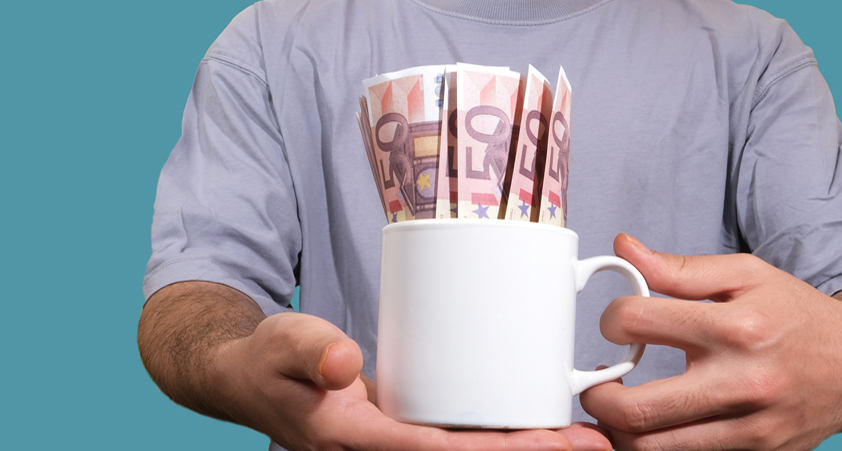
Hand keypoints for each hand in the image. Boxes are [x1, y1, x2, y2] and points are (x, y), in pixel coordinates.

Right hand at [212, 312, 612, 450]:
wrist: (252, 377)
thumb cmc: (267, 361)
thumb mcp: (282, 343)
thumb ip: (309, 351)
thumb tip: (343, 362)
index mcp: (353, 439)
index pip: (431, 450)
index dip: (490, 449)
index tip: (542, 443)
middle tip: (589, 443)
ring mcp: (396, 445)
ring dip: (525, 448)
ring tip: (586, 440)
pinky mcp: (405, 431)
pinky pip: (460, 440)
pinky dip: (502, 437)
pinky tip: (542, 427)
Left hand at [579, 235, 841, 450]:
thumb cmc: (797, 315)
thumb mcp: (746, 275)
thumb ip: (679, 268)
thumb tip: (623, 249)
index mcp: (735, 327)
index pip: (637, 325)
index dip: (611, 321)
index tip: (617, 325)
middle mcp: (741, 383)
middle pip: (634, 410)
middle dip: (595, 397)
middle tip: (595, 382)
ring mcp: (749, 429)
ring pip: (653, 450)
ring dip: (619, 430)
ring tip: (620, 407)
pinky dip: (659, 446)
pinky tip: (657, 425)